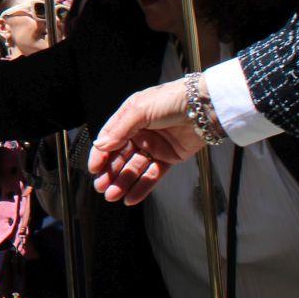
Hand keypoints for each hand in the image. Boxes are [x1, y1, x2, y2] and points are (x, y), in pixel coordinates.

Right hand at [88, 79, 207, 204]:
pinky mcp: (169, 158)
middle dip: (110, 173)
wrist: (204, 107)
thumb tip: (100, 145)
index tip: (94, 169)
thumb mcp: (140, 109)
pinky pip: (152, 175)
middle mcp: (140, 133)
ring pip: (134, 169)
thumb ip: (119, 129)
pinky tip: (131, 197)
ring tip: (113, 196)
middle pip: (120, 157)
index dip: (100, 155)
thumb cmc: (172, 100)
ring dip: (123, 183)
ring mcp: (154, 147)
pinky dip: (142, 187)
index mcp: (130, 118)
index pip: (109, 139)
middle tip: (101, 187)